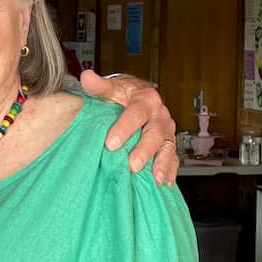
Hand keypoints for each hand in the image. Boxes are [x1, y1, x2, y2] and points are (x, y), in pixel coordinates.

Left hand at [79, 69, 178, 185]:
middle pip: (154, 134)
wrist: (137, 96)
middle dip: (143, 151)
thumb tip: (87, 77)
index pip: (136, 114)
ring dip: (161, 165)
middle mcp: (160, 115)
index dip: (124, 129)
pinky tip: (164, 184)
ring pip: (167, 148)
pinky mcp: (169, 145)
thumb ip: (99, 86)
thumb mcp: (111, 88)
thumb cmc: (122, 94)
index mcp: (146, 99)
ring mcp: (167, 132)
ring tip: (153, 179)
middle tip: (131, 166)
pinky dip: (170, 172)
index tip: (110, 144)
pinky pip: (173, 159)